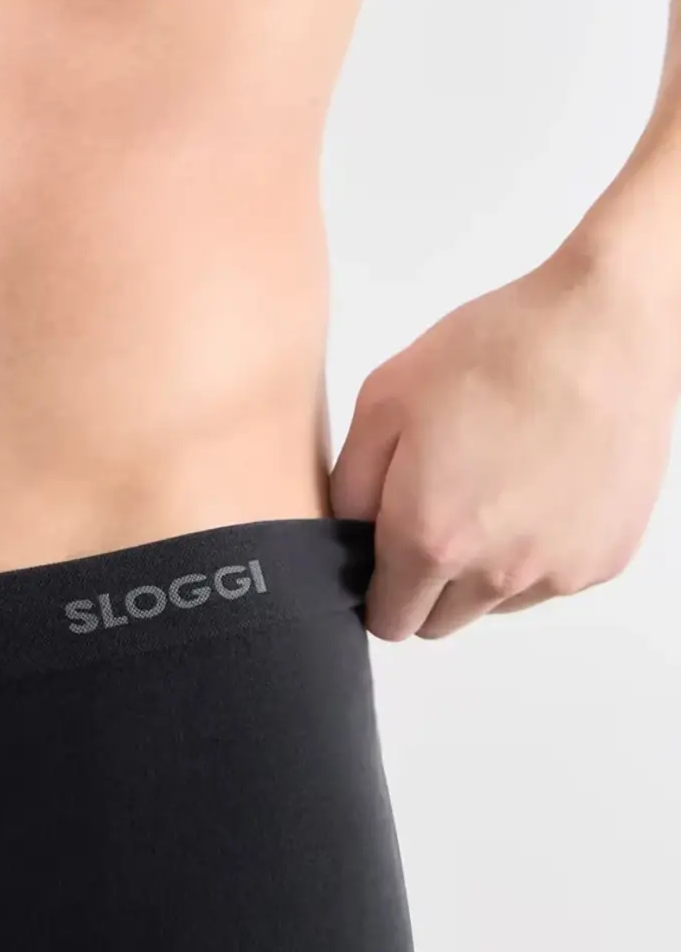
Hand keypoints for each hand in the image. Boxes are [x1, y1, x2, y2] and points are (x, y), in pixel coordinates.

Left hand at [329, 248, 677, 639]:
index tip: (377, 555)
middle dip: (421, 584)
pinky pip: (548, 579)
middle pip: (439, 622)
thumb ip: (352, 485)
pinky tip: (534, 484)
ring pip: (494, 605)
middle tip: (428, 511)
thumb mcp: (384, 402)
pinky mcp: (604, 557)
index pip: (388, 619)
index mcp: (430, 538)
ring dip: (479, 571)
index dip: (374, 589)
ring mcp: (556, 570)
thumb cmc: (494, 353)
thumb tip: (347, 533)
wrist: (599, 329)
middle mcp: (496, 572)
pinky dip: (533, 551)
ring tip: (487, 487)